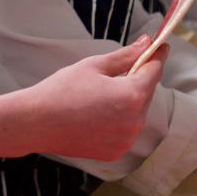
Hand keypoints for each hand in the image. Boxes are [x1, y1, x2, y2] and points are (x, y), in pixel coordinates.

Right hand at [23, 37, 167, 159]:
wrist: (36, 122)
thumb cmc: (62, 90)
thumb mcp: (95, 66)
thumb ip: (125, 56)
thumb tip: (147, 43)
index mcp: (132, 96)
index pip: (154, 70)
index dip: (157, 55)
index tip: (160, 45)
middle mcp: (135, 122)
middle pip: (147, 93)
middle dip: (140, 78)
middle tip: (126, 66)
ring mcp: (126, 140)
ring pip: (137, 113)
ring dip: (130, 100)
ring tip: (105, 92)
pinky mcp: (116, 152)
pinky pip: (126, 130)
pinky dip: (120, 119)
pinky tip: (100, 112)